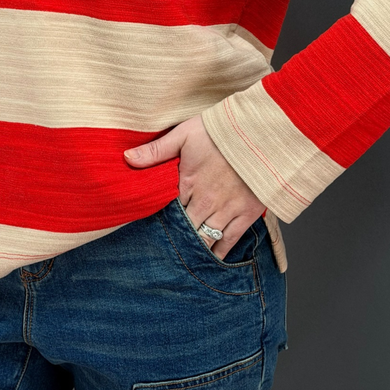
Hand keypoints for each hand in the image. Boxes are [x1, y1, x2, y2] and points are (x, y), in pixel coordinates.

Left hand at [124, 114, 266, 259]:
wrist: (262, 133)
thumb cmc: (222, 131)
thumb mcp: (184, 134)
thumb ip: (156, 150)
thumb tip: (127, 158)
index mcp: (187, 183)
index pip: (167, 211)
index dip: (158, 220)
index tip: (149, 229)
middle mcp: (205, 202)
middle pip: (184, 229)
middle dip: (174, 239)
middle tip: (164, 250)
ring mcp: (227, 210)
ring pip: (205, 239)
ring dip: (194, 247)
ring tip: (184, 258)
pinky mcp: (247, 214)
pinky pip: (229, 240)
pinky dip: (219, 251)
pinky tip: (211, 257)